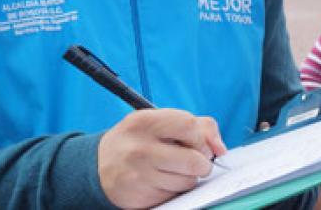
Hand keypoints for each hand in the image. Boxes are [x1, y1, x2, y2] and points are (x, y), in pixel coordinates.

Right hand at [98, 108, 226, 208]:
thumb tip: (220, 149)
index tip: (195, 142)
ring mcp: (138, 176)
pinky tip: (162, 180)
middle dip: (201, 162)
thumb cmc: (141, 138)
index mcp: (145, 122)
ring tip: (175, 169)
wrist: (99, 165)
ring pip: (187, 181)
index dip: (199, 137)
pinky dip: (174, 189)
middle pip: (193, 160)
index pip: (189, 126)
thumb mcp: (163, 121)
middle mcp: (139, 148)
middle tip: (194, 160)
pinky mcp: (139, 198)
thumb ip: (200, 126)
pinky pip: (174, 196)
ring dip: (189, 177)